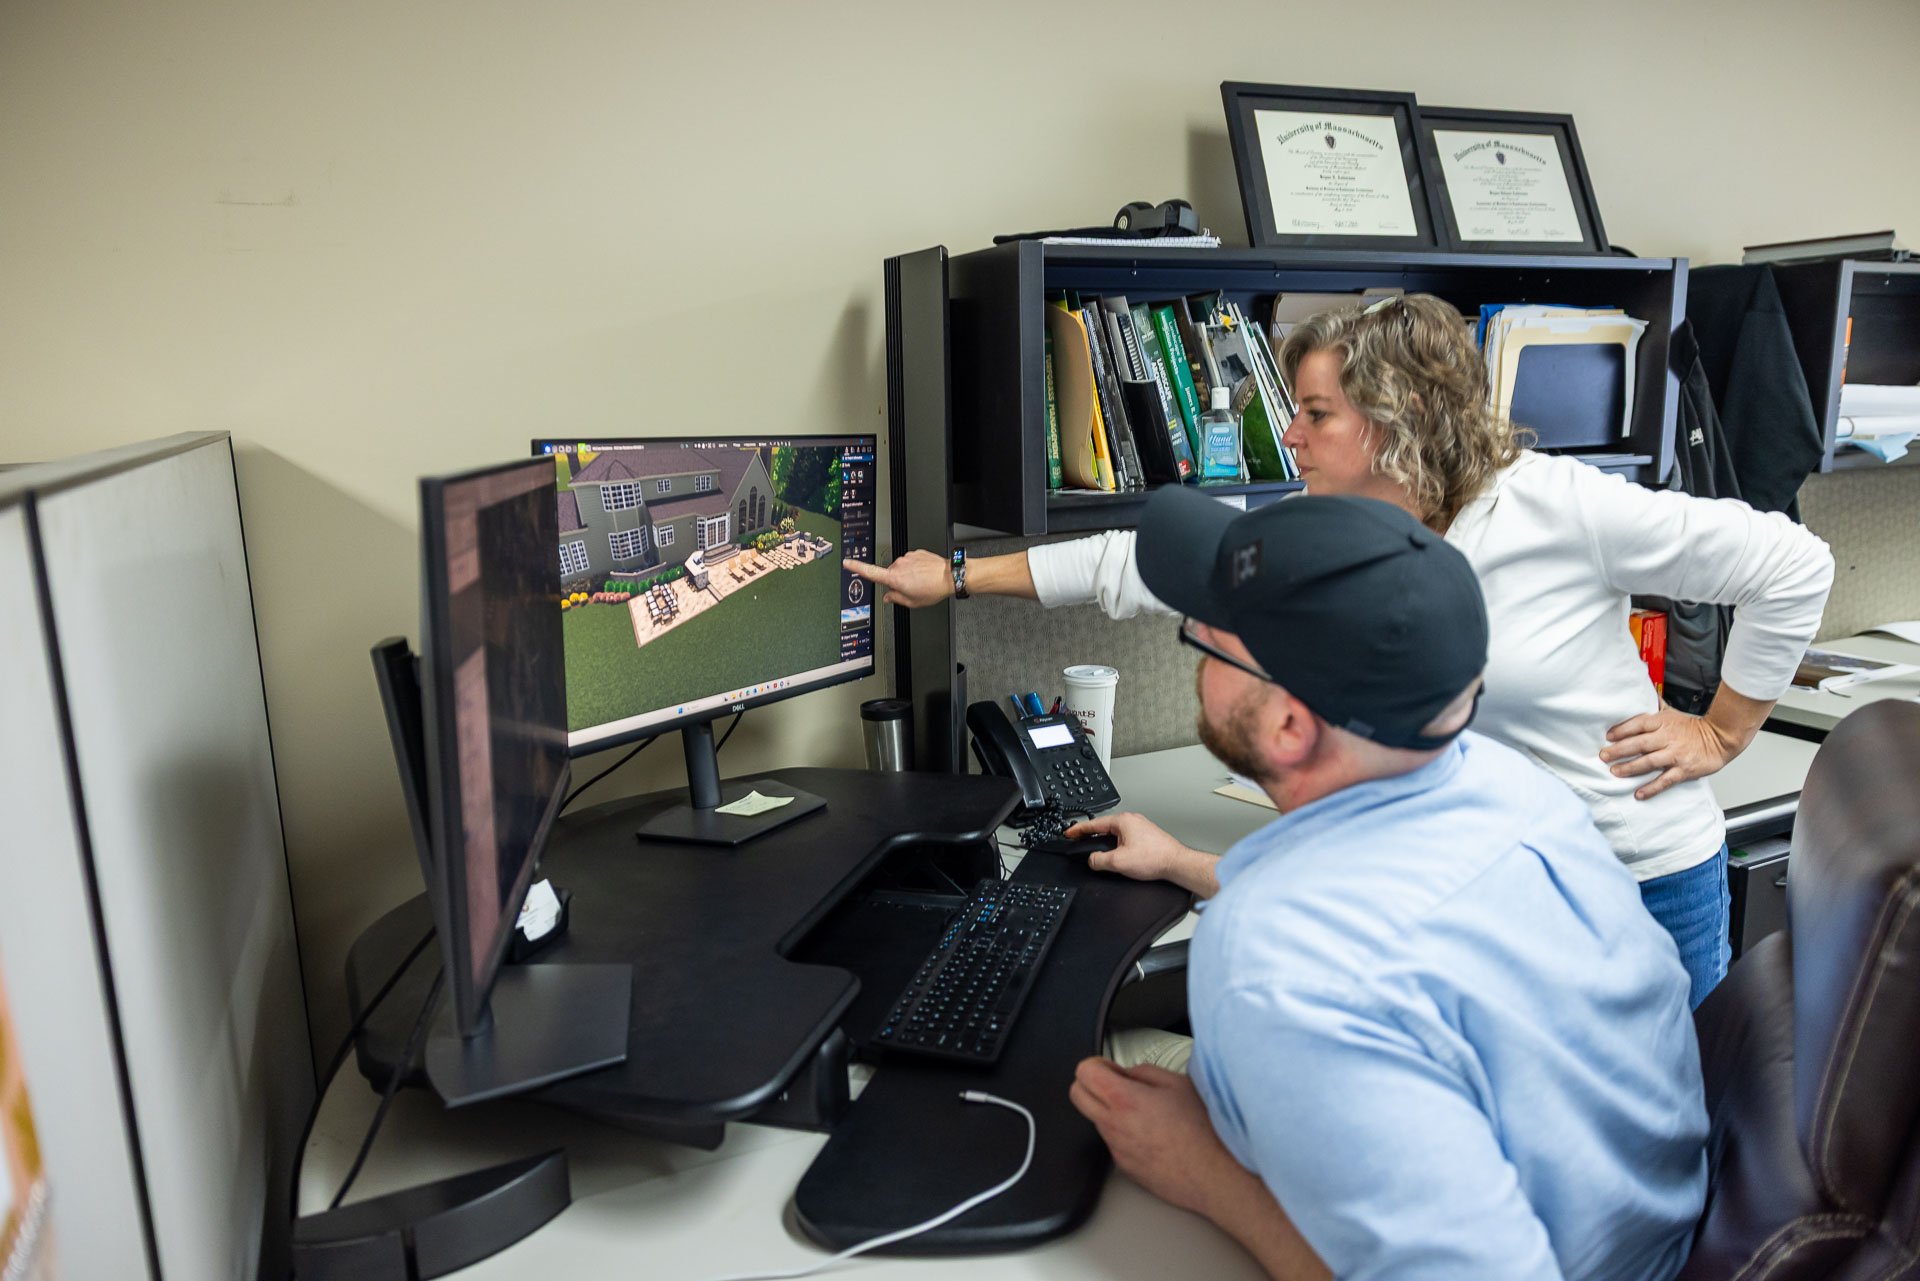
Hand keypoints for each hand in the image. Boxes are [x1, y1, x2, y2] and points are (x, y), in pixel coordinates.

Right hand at [843, 551, 950, 607]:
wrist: (950, 575)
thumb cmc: (933, 589)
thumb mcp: (912, 602)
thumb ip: (896, 599)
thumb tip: (888, 597)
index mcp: (895, 578)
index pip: (870, 572)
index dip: (856, 567)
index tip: (847, 563)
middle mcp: (898, 565)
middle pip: (890, 574)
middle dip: (897, 581)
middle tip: (911, 589)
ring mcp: (907, 557)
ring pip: (901, 568)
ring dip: (907, 575)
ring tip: (921, 581)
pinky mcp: (915, 552)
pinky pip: (911, 562)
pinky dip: (915, 568)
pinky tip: (924, 574)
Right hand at [1066, 812, 1188, 883]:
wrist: (1177, 864)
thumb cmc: (1155, 858)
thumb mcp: (1119, 862)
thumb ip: (1099, 860)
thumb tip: (1092, 860)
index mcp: (1123, 821)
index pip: (1093, 824)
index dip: (1078, 830)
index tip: (1069, 833)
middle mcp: (1132, 820)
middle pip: (1104, 827)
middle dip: (1091, 835)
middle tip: (1079, 841)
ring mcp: (1140, 827)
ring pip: (1115, 833)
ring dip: (1105, 841)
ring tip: (1097, 850)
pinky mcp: (1146, 836)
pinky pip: (1125, 838)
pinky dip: (1116, 844)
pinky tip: (1117, 855)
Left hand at [1069, 1057, 1244, 1217]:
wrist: (1215, 1175)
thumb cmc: (1204, 1131)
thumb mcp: (1178, 1084)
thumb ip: (1144, 1072)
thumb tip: (1129, 1074)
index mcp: (1124, 1100)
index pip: (1084, 1072)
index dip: (1097, 1064)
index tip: (1111, 1067)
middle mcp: (1113, 1126)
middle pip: (1077, 1095)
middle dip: (1090, 1084)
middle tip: (1115, 1083)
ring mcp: (1117, 1150)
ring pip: (1096, 1120)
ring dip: (1109, 1110)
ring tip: (1144, 1111)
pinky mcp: (1125, 1168)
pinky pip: (1114, 1142)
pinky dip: (1123, 1133)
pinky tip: (1151, 1134)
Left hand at [1601, 703, 1744, 799]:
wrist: (1722, 738)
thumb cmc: (1694, 727)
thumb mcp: (1673, 712)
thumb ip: (1655, 706)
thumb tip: (1641, 691)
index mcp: (1663, 722)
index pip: (1639, 724)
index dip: (1622, 730)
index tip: (1608, 736)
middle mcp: (1668, 738)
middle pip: (1640, 743)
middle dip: (1619, 750)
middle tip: (1603, 756)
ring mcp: (1676, 755)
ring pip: (1649, 762)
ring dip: (1630, 768)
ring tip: (1615, 772)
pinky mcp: (1684, 770)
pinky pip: (1665, 780)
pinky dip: (1651, 788)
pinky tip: (1639, 794)